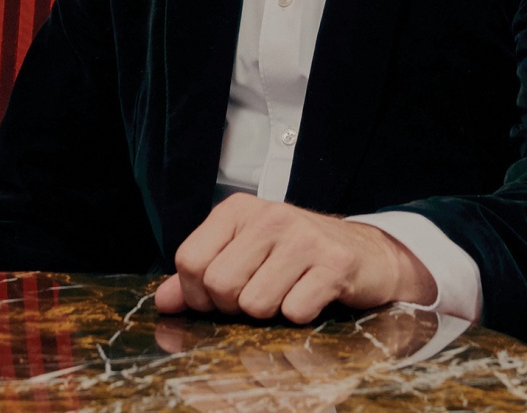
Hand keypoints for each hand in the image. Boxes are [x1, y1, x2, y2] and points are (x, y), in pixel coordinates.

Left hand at [153, 193, 435, 323]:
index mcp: (237, 209)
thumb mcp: (243, 255)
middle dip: (234, 306)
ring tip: (288, 291)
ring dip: (270, 312)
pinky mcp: (333, 263)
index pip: (190, 261)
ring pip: (255, 303)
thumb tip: (162, 301)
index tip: (220, 296)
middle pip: (219, 285)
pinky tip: (312, 295)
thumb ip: (200, 276)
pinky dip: (300, 316)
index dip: (198, 294)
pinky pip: (294, 311)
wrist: (364, 254)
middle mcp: (269, 215)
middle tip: (259, 295)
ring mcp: (303, 236)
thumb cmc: (295, 257)